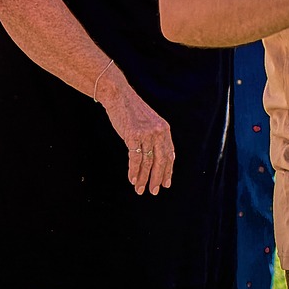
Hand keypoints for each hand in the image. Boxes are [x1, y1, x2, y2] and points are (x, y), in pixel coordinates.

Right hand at [100, 77, 174, 195]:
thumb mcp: (150, 123)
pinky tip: (132, 180)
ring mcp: (146, 134)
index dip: (168, 170)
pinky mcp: (133, 136)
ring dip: (143, 178)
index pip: (169, 154)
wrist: (119, 97)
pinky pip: (135, 159)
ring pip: (147, 162)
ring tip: (140, 190)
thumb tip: (158, 158)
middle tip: (154, 191)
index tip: (167, 183)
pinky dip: (133, 171)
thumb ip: (155, 138)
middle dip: (158, 178)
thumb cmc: (132, 111)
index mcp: (165, 129)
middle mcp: (158, 132)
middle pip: (161, 161)